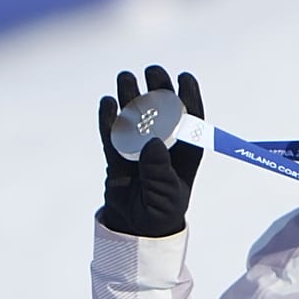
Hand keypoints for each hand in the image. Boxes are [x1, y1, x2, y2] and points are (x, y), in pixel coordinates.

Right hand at [97, 66, 205, 237]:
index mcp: (185, 152)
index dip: (189, 97)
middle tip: (152, 70)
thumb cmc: (162, 210)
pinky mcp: (118, 156)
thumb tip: (153, 143)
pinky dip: (109, 119)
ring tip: (125, 77)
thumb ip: (159, 170)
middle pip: (161, 111)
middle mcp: (163, 145)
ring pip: (135, 118)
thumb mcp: (166, 194)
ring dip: (131, 97)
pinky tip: (107, 102)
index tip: (185, 77)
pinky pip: (112, 134)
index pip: (190, 120)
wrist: (138, 228)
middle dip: (158, 89)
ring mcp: (139, 148)